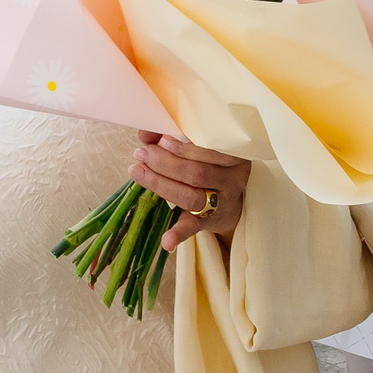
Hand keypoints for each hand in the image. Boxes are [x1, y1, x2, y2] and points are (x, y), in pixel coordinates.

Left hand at [130, 132, 250, 249]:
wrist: (230, 202)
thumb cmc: (209, 166)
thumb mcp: (201, 150)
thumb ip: (175, 137)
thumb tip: (146, 131)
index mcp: (234, 156)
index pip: (210, 149)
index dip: (183, 145)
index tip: (160, 139)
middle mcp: (232, 180)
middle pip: (197, 173)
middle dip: (165, 163)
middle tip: (142, 154)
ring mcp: (222, 203)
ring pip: (191, 197)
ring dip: (161, 184)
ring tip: (138, 171)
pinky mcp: (209, 222)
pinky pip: (193, 227)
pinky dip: (178, 234)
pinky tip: (166, 241)